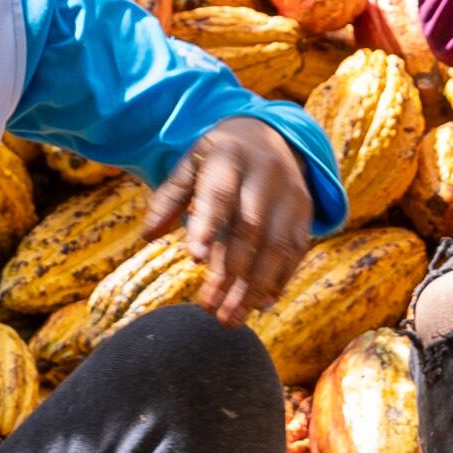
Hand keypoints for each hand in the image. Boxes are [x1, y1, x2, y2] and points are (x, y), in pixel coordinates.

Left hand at [149, 117, 316, 322]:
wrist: (271, 134)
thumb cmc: (220, 158)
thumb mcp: (192, 164)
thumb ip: (169, 199)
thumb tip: (147, 235)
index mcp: (230, 156)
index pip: (219, 194)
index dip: (208, 225)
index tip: (194, 259)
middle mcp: (265, 174)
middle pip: (250, 228)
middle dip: (230, 273)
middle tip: (210, 309)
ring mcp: (290, 194)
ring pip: (276, 246)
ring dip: (254, 287)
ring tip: (231, 318)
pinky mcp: (305, 212)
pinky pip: (296, 251)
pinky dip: (279, 280)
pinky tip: (260, 305)